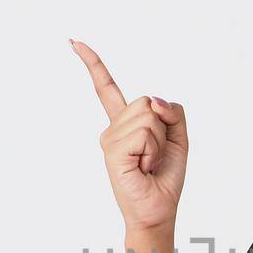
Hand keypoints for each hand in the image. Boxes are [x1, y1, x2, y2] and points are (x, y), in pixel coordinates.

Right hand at [71, 39, 188, 233]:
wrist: (158, 210)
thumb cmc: (165, 177)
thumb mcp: (179, 138)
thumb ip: (172, 112)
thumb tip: (155, 101)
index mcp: (124, 124)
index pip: (107, 88)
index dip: (93, 64)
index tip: (73, 42)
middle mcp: (112, 129)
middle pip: (147, 102)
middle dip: (163, 127)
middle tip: (155, 155)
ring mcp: (109, 139)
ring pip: (149, 116)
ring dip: (160, 142)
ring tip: (149, 162)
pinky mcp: (112, 151)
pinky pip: (145, 133)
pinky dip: (153, 151)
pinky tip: (143, 167)